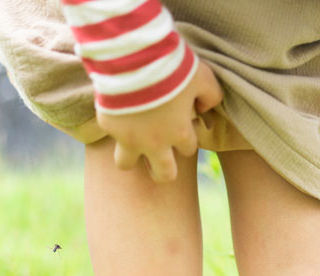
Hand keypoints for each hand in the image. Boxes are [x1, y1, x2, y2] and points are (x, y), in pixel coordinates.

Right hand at [95, 59, 222, 181]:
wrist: (135, 56)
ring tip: (132, 140)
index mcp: (181, 133)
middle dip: (163, 171)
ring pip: (126, 164)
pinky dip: (114, 126)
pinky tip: (117, 111)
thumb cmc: (172, 67)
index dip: (186, 138)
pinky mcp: (108, 125)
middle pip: (164, 174)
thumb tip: (205, 107)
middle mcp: (156, 143)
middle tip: (160, 157)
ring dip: (131, 156)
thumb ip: (211, 95)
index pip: (188, 150)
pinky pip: (110, 134)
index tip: (180, 125)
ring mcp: (129, 138)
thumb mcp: (202, 77)